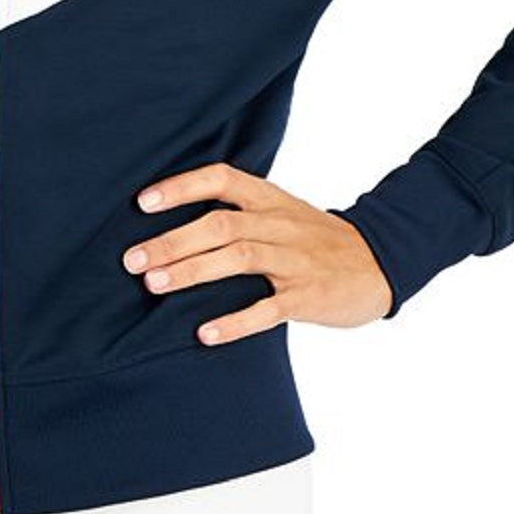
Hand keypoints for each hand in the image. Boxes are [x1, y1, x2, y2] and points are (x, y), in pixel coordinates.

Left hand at [122, 161, 392, 337]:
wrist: (380, 263)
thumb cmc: (315, 240)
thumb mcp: (280, 212)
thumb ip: (236, 211)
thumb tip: (169, 222)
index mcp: (269, 199)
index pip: (221, 179)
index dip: (181, 188)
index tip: (142, 203)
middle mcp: (279, 224)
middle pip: (220, 224)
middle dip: (172, 241)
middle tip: (132, 260)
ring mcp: (295, 260)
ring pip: (239, 258)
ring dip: (193, 271)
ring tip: (155, 284)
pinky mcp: (308, 297)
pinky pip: (268, 309)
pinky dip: (234, 322)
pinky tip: (204, 334)